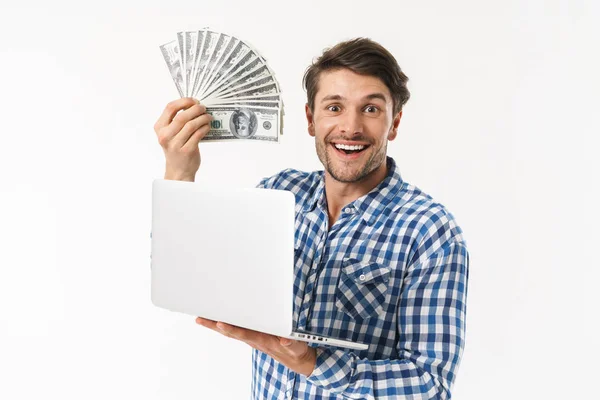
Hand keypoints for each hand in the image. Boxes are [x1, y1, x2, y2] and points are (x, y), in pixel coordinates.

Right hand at [154, 98, 212, 180]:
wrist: (178, 171)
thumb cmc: (176, 149)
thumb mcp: (170, 134)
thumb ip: (176, 121)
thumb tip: (193, 105)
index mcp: (159, 128)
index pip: (170, 108)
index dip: (184, 101)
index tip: (194, 101)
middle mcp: (165, 136)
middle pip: (182, 116)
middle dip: (196, 109)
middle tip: (203, 108)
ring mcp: (175, 144)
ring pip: (192, 125)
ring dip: (203, 118)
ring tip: (208, 117)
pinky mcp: (187, 150)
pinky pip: (198, 134)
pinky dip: (205, 128)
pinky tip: (207, 126)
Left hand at [195, 317, 316, 376]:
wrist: (297, 359)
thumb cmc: (295, 351)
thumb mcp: (297, 348)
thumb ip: (291, 343)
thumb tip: (284, 340)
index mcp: (263, 340)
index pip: (244, 334)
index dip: (232, 329)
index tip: (220, 323)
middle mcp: (254, 339)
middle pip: (231, 331)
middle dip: (215, 325)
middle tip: (200, 318)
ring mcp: (253, 338)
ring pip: (231, 330)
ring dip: (216, 325)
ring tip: (202, 318)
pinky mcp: (254, 335)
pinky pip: (236, 329)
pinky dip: (225, 325)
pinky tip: (216, 321)